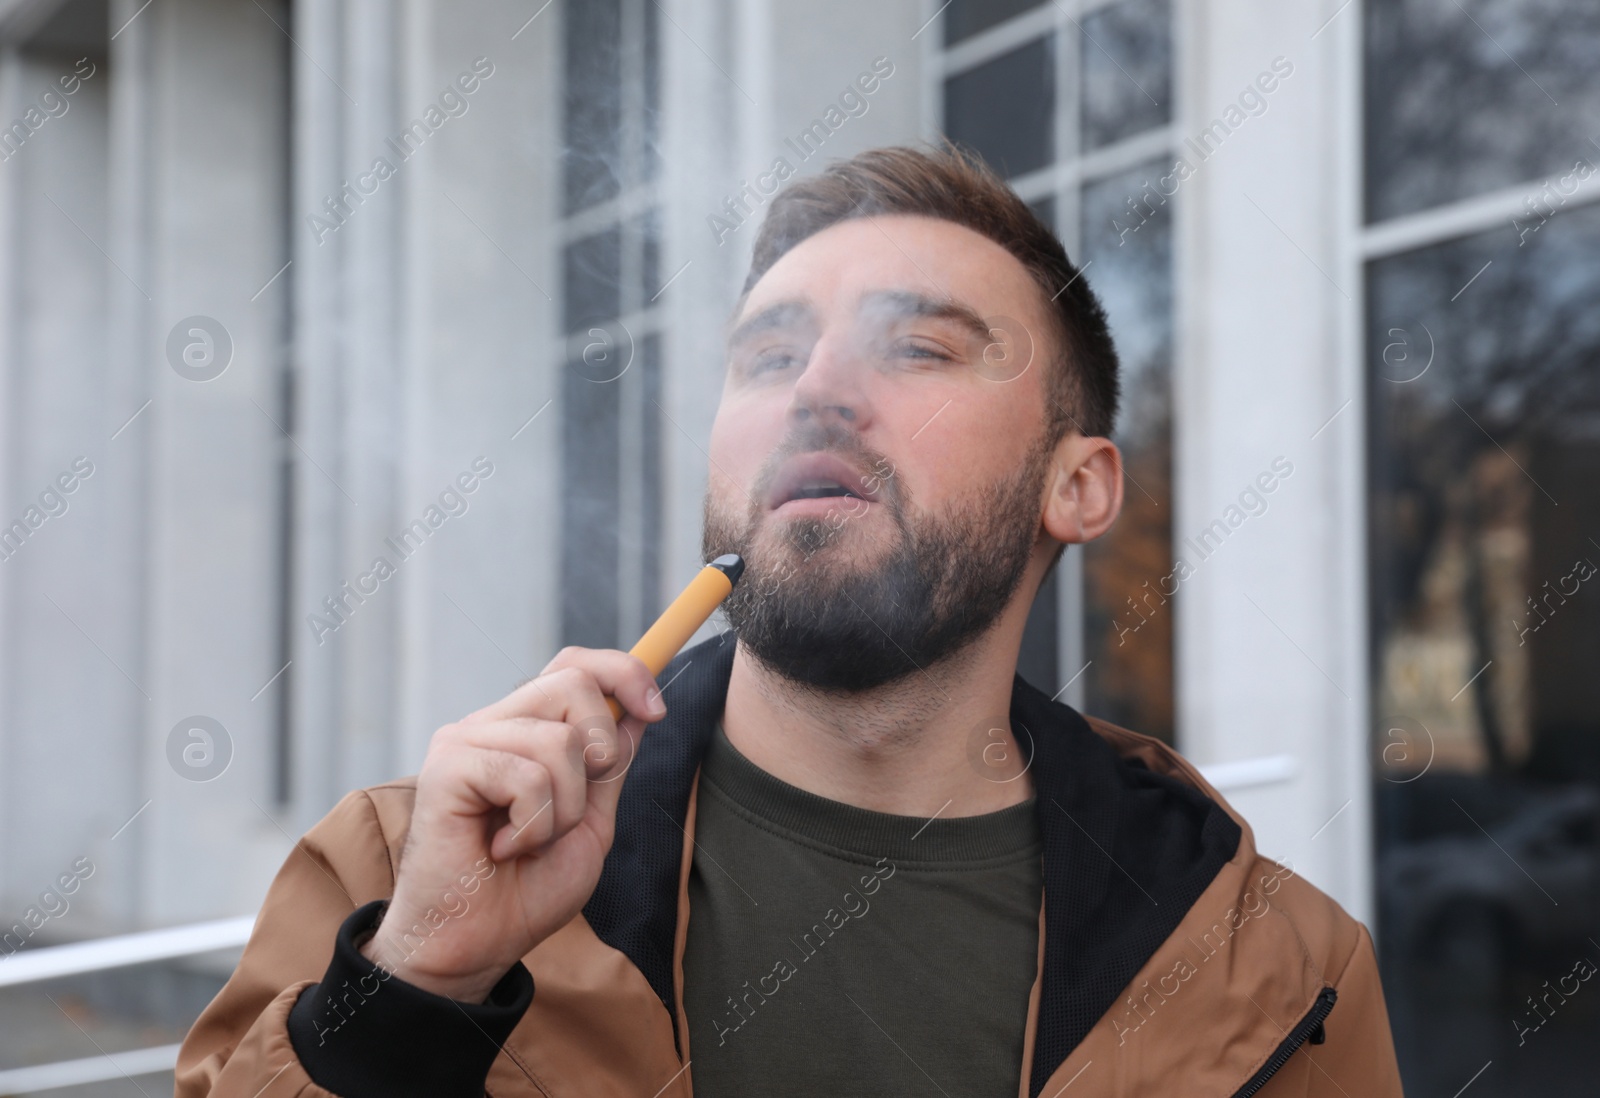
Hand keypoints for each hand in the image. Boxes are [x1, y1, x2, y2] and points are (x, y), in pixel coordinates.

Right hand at [358, 647, 663, 1001]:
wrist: (478, 945)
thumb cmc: (527, 890)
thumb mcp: (591, 822)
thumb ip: (610, 767)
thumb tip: (637, 710)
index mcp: (526, 730)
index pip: (574, 665)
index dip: (623, 672)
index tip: (655, 709)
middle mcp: (493, 724)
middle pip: (572, 684)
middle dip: (601, 753)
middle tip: (572, 812)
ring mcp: (465, 740)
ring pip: (559, 739)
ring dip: (565, 810)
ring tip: (528, 843)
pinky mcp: (447, 767)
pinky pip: (526, 776)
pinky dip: (533, 826)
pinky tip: (503, 850)